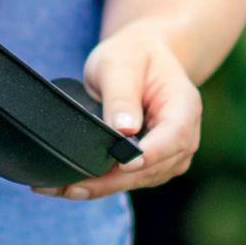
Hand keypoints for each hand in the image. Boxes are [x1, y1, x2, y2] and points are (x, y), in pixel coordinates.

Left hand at [36, 22, 200, 200]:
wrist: (142, 57)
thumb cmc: (133, 56)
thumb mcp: (121, 64)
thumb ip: (121, 96)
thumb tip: (122, 131)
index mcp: (184, 107)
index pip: (174, 137)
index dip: (150, 154)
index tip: (122, 163)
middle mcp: (183, 137)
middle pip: (152, 168)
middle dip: (112, 180)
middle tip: (71, 186)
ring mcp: (168, 156)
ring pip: (137, 180)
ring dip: (101, 187)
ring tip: (62, 188)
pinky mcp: (150, 165)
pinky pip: (127, 180)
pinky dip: (101, 185)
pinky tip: (71, 186)